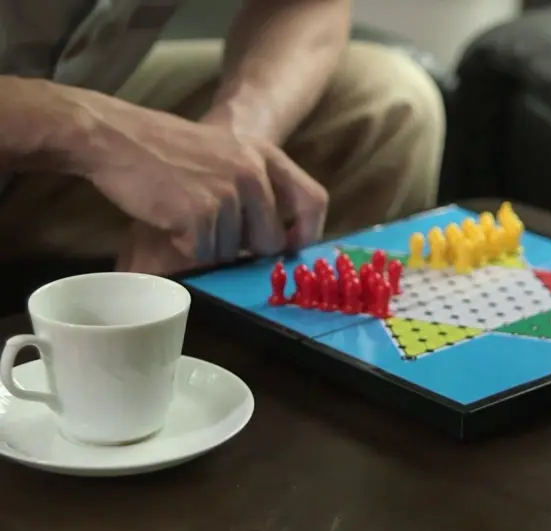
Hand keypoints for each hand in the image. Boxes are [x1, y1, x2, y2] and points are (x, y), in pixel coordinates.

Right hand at [73, 92, 327, 268]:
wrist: (115, 136)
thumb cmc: (166, 150)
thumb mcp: (225, 152)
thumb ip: (255, 186)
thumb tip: (276, 240)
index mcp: (265, 155)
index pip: (314, 200)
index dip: (307, 233)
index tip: (290, 248)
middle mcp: (253, 173)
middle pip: (270, 241)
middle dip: (242, 250)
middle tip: (210, 231)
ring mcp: (228, 193)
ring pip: (231, 252)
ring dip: (206, 245)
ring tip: (181, 212)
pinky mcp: (201, 213)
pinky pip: (203, 254)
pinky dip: (184, 247)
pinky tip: (169, 219)